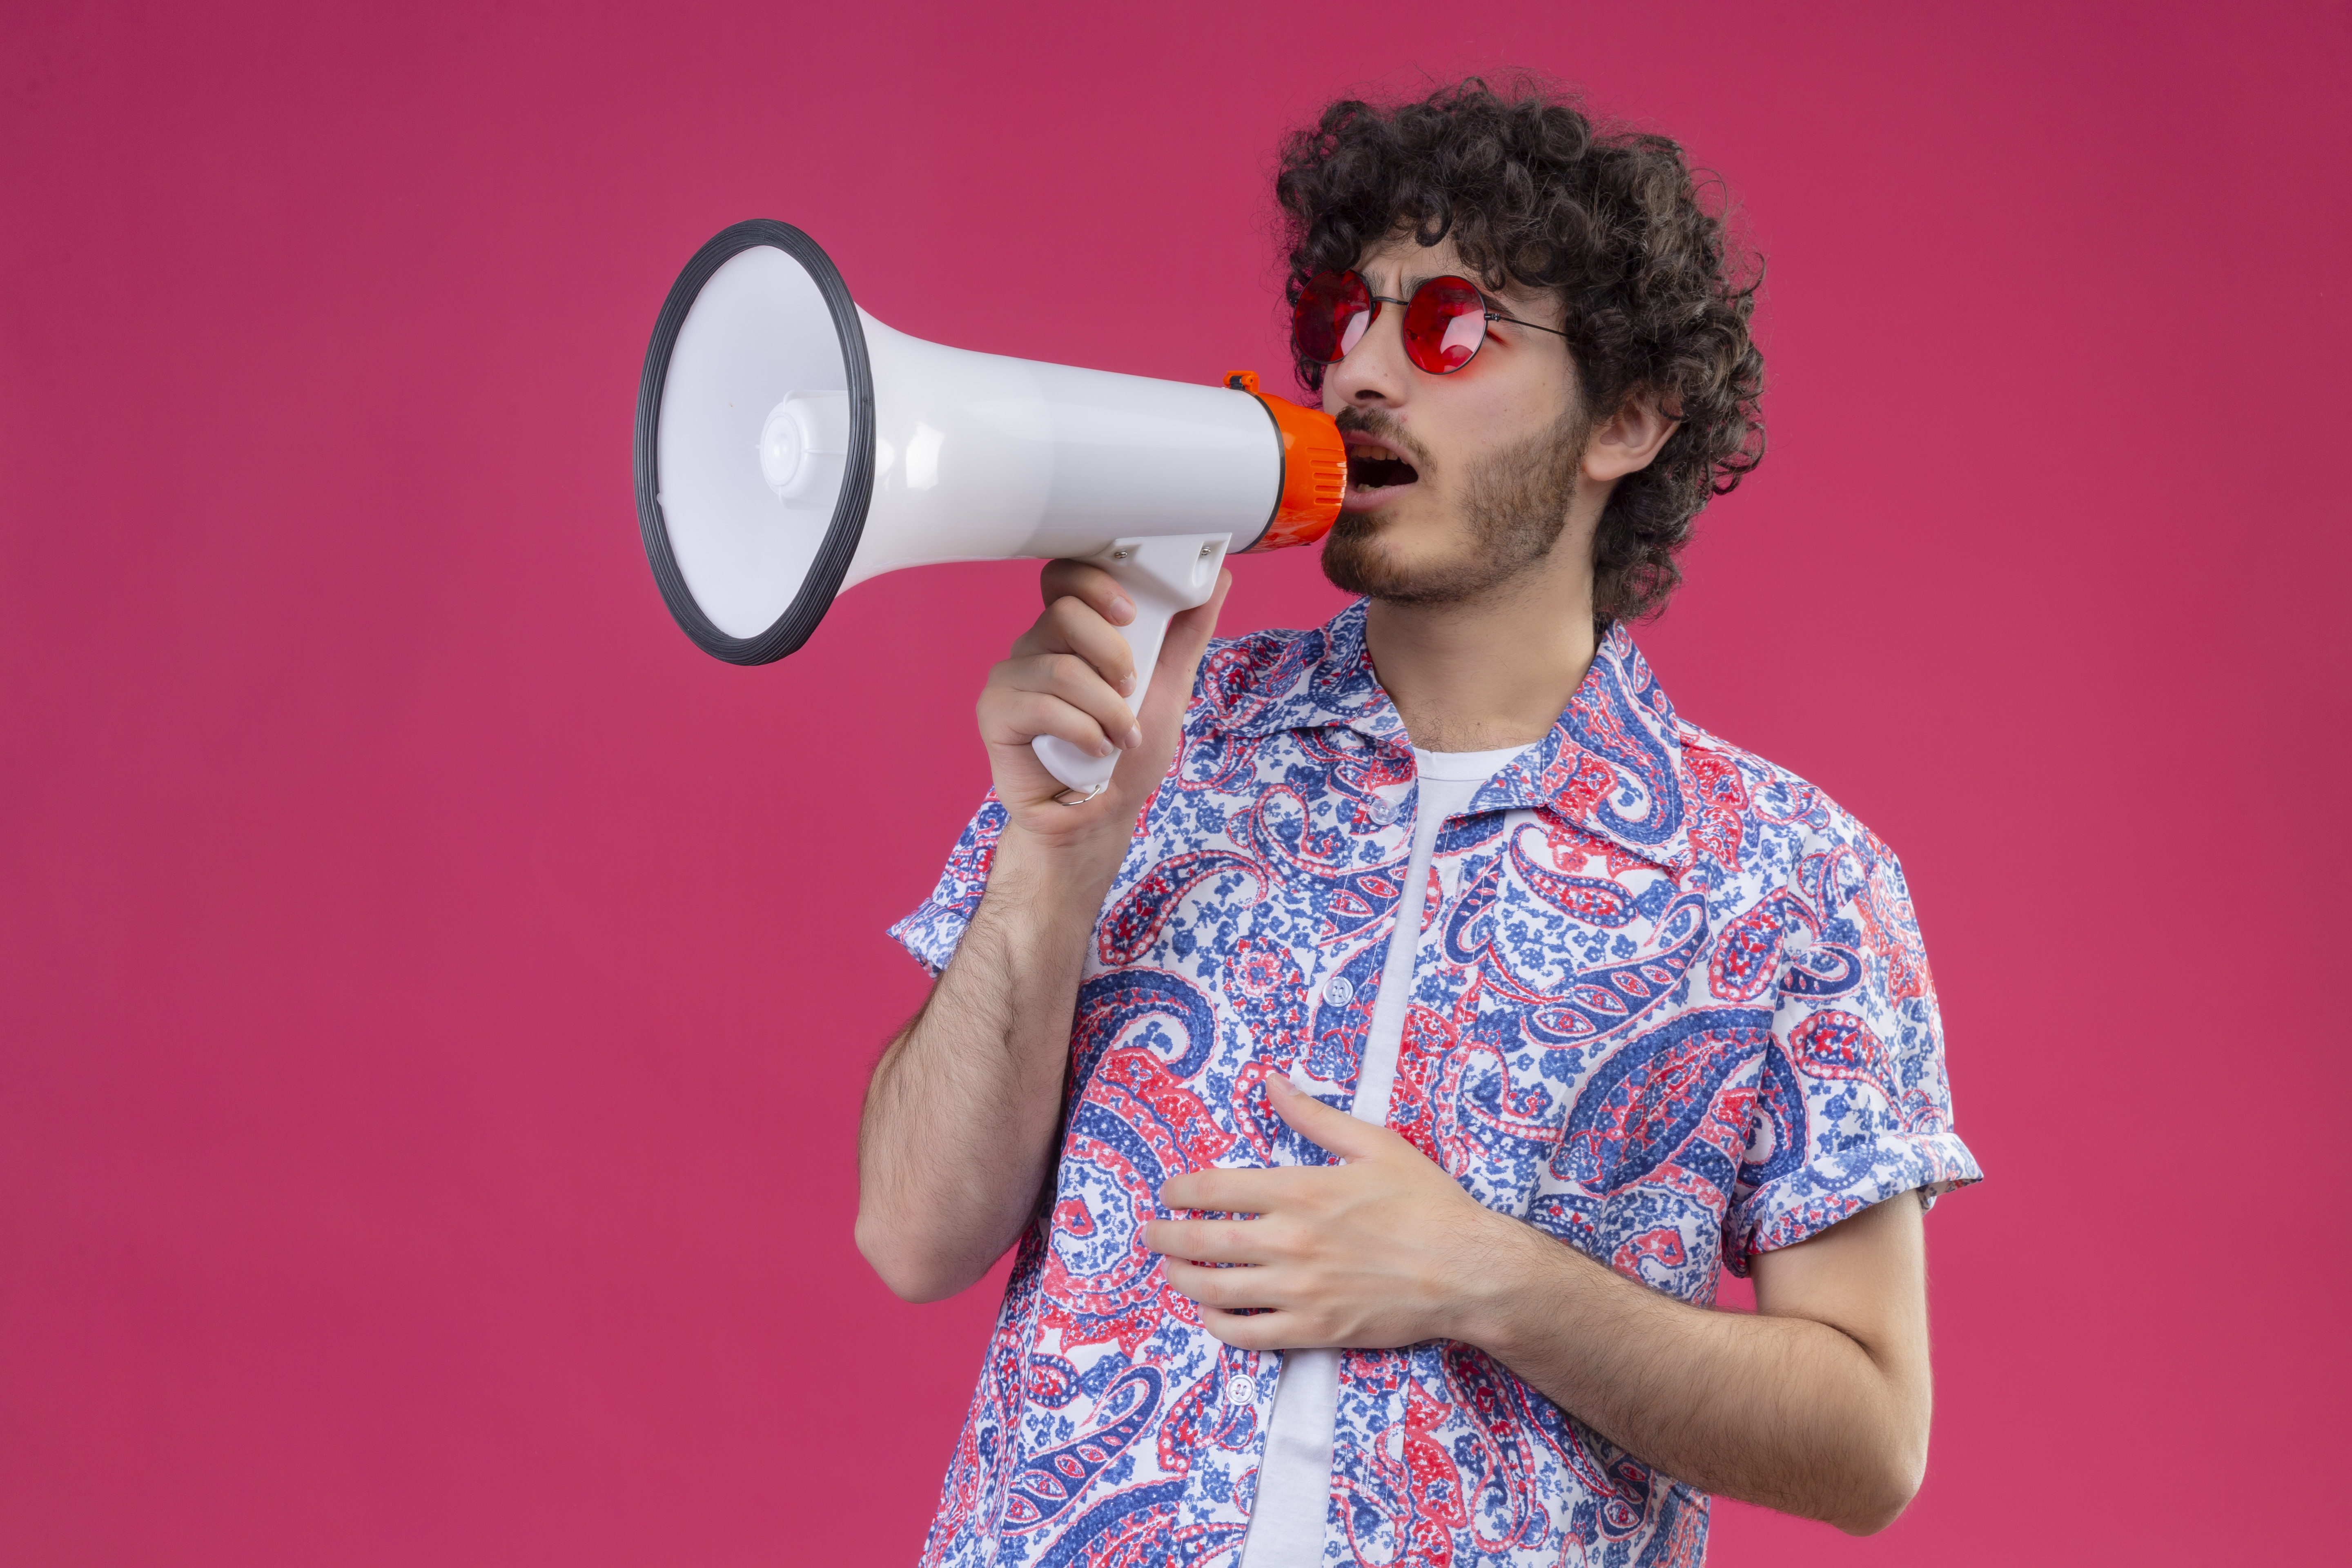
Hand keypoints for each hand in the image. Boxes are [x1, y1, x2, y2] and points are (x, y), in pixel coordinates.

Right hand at [977, 559, 1230, 855]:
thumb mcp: (1169, 686)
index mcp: (1071, 631)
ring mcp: (1012, 677)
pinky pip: (1040, 706)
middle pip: (1064, 614)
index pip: (1066, 578)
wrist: (1100, 813)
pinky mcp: (996, 712)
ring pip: (1060, 668)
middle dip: (1113, 655)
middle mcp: (1036, 646)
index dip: (1095, 585)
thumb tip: (1220, 580)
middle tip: (1132, 689)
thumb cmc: (1128, 750)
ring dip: (1106, 708)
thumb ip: (1187, 633)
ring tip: (1122, 736)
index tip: (1131, 614)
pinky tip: (1095, 749)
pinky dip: (1081, 731)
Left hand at [1144, 1076, 1532, 1350]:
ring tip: (1170, 1272)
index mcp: (1300, 1190)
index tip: (1167, 1193)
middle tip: (1150, 1234)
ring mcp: (1299, 1290)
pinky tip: (1210, 1315)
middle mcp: (1290, 1241)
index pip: (1212, 1190)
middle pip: (1200, 1242)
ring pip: (1214, 1290)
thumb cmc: (1426, 1203)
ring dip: (1180, 1280)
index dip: (1178, 1192)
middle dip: (1164, 1237)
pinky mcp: (1314, 1330)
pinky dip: (1217, 1326)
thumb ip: (1315, 1115)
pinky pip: (1247, 1335)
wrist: (1468, 1270)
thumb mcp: (1374, 1143)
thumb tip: (1272, 1082)